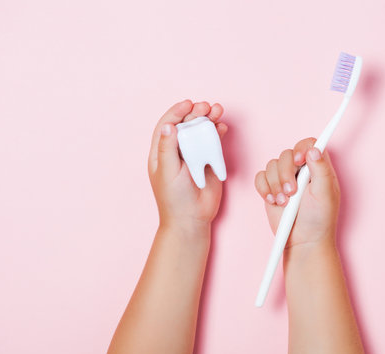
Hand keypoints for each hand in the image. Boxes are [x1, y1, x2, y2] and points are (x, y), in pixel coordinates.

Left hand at [148, 100, 227, 232]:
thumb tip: (168, 126)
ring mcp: (194, 155)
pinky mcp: (208, 161)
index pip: (167, 125)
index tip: (188, 104)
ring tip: (218, 110)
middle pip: (186, 124)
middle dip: (196, 113)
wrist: (192, 218)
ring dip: (209, 119)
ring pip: (201, 131)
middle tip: (206, 106)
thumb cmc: (174, 198)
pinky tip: (222, 127)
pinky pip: (213, 143)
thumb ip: (167, 149)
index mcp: (162, 152)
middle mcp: (178, 150)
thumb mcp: (167, 172)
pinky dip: (218, 133)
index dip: (176, 112)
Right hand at [254, 138, 339, 248]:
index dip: (302, 148)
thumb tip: (314, 149)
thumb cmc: (319, 220)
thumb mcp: (325, 194)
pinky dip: (264, 188)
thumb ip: (321, 170)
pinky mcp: (270, 187)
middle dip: (286, 173)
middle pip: (286, 154)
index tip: (300, 161)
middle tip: (291, 192)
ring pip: (271, 165)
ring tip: (284, 202)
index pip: (310, 144)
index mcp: (318, 167)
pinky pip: (260, 177)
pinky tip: (273, 201)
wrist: (303, 240)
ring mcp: (284, 177)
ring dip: (275, 184)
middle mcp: (301, 169)